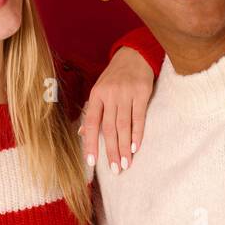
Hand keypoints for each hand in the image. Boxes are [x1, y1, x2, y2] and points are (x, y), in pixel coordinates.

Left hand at [80, 48, 153, 173]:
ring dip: (124, 147)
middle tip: (115, 169)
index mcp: (96, 95)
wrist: (135, 54)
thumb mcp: (100, 90)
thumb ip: (92, 111)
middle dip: (111, 151)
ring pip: (123, 125)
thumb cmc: (115, 76)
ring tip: (126, 163)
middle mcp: (110, 95)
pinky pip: (139, 117)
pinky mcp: (142, 92)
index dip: (91, 143)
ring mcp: (126, 93)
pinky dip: (137, 133)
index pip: (92, 123)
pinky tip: (136, 147)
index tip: (92, 162)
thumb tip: (82, 134)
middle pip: (109, 128)